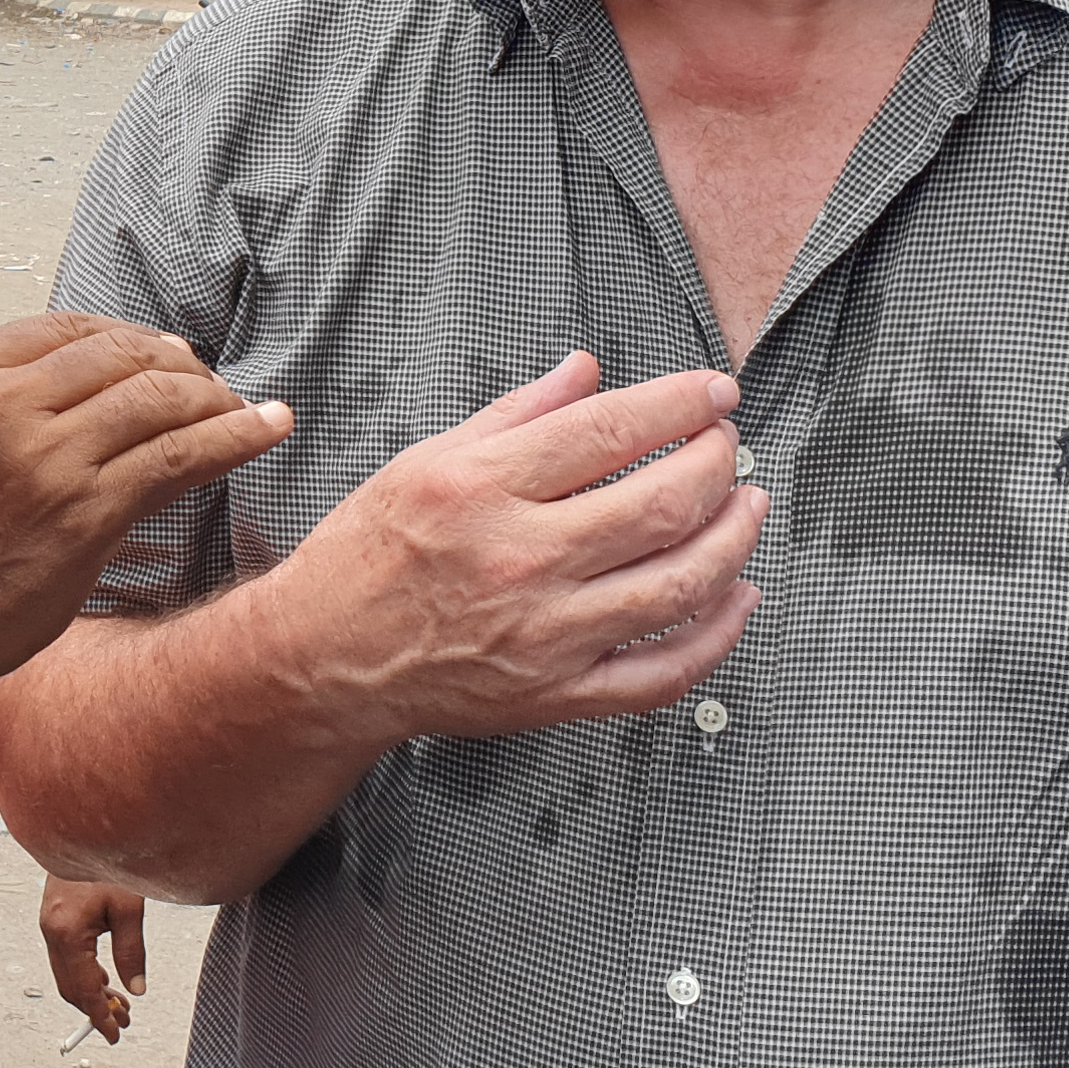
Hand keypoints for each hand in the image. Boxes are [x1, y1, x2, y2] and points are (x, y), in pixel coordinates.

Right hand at [0, 217, 291, 701]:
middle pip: (121, 355)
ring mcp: (47, 460)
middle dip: (176, 363)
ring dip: (212, 397)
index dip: (126, 339)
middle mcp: (1, 408)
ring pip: (158, 399)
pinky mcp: (89, 512)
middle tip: (204, 380)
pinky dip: (234, 438)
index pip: (70, 329)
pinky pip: (179, 457)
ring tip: (235, 404)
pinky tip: (267, 427)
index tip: (158, 357)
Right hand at [40, 875, 146, 1044]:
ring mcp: (50, 924)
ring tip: (120, 1004)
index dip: (99, 1016)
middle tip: (123, 1022)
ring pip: (67, 974)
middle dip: (95, 1008)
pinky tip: (106, 978)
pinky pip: (66, 958)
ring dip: (91, 992)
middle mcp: (52, 931)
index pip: (83, 989)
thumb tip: (135, 990)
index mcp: (66, 933)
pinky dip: (85, 974)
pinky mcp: (54, 917)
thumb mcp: (129, 909)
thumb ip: (131, 953)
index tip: (114, 1035)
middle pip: (70, 987)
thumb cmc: (108, 864)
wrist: (83, 826)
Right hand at [272, 353, 763, 749]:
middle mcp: (519, 559)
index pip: (609, 431)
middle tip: (727, 444)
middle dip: (717, 462)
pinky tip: (737, 596)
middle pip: (663, 503)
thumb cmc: (365, 556)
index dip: (679, 404)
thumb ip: (515, 416)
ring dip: (735, 538)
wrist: (321, 658)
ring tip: (747, 505)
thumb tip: (587, 372)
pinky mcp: (557, 694)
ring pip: (681, 584)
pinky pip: (663, 673)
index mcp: (480, 489)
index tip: (714, 391)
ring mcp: (545, 635)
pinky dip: (717, 635)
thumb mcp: (423, 461)